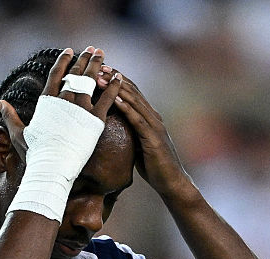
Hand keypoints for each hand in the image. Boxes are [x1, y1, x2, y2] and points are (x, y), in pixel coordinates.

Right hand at [0, 47, 122, 161]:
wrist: (51, 169)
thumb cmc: (34, 154)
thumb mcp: (19, 133)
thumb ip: (10, 116)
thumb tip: (0, 102)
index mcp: (48, 101)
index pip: (57, 74)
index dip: (64, 60)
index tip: (70, 51)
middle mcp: (65, 100)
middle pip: (76, 73)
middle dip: (84, 59)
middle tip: (92, 49)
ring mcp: (81, 109)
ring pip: (91, 80)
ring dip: (98, 65)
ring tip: (102, 55)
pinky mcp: (95, 120)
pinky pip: (108, 98)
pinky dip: (114, 86)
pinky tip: (119, 77)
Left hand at [98, 70, 192, 200]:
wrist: (171, 182)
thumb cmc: (154, 166)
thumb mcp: (138, 146)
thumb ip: (130, 133)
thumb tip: (114, 131)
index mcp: (148, 118)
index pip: (131, 93)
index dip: (116, 80)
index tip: (100, 70)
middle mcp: (152, 116)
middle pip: (132, 91)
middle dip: (114, 77)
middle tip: (97, 66)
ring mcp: (154, 126)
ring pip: (134, 101)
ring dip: (116, 87)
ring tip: (101, 77)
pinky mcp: (153, 138)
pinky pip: (137, 119)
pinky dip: (126, 107)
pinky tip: (115, 98)